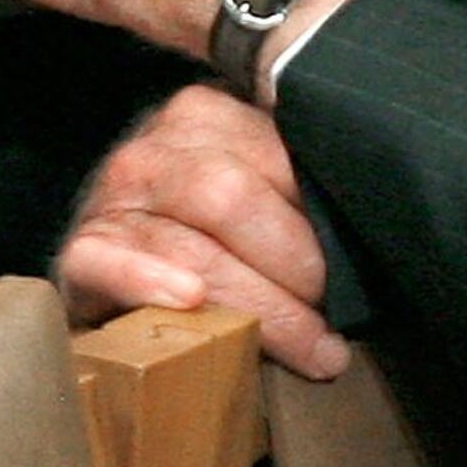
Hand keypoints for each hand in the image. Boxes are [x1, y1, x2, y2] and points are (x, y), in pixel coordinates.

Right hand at [58, 86, 352, 380]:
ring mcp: (109, 200)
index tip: (357, 279)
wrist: (136, 279)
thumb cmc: (230, 246)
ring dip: (258, 307)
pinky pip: (106, 263)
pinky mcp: (80, 255)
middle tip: (333, 326)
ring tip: (311, 350)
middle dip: (294, 271)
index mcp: (203, 116)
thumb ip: (308, 190)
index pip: (276, 160)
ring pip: (187, 245)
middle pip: (229, 198)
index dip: (321, 227)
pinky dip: (147, 281)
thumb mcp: (268, 196)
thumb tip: (386, 212)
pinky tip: (189, 302)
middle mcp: (151, 148)